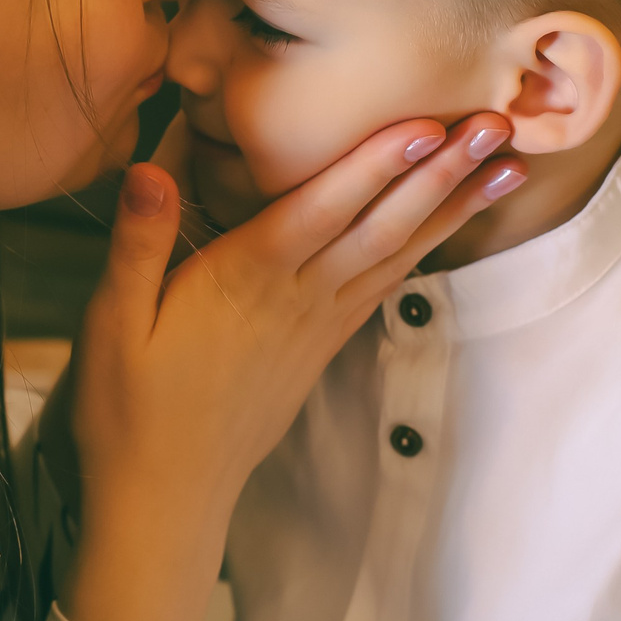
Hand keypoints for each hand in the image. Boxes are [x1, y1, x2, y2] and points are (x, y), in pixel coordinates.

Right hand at [59, 114, 525, 620]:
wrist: (165, 496)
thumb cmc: (129, 408)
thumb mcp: (112, 321)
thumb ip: (138, 241)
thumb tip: (149, 168)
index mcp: (241, 281)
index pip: (318, 210)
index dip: (372, 165)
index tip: (424, 124)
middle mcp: (293, 299)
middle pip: (379, 227)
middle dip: (439, 173)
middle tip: (497, 127)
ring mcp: (315, 326)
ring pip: (396, 255)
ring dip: (452, 209)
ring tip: (508, 169)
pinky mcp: (320, 347)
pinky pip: (383, 286)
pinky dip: (424, 248)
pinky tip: (449, 225)